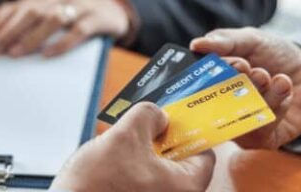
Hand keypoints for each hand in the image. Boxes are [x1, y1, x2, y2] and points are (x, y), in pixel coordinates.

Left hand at [0, 0, 129, 57]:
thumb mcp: (46, 9)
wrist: (112, 11)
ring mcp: (79, 5)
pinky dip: (62, 43)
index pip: (17, 7)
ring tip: (16, 53)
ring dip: (31, 37)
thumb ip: (18, 13)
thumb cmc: (71, 14)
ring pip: (52, 19)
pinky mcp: (95, 19)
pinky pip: (78, 31)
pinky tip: (48, 55)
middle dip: (10, 31)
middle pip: (31, 12)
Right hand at [51, 103, 215, 191]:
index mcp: (185, 186)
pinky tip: (118, 159)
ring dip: (147, 153)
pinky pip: (147, 182)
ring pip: (162, 171)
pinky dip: (137, 168)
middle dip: (165, 140)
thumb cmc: (96, 184)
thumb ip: (148, 115)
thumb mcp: (125, 135)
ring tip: (126, 142)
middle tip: (149, 124)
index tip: (176, 117)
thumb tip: (159, 116)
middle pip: (182, 162)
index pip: (204, 152)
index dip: (189, 130)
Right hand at [190, 28, 300, 148]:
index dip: (215, 78)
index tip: (238, 63)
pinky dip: (276, 109)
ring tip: (281, 80)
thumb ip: (226, 41)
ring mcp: (238, 124)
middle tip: (260, 73)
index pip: (198, 87)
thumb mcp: (251, 39)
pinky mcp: (260, 139)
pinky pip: (260, 132)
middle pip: (217, 106)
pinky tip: (285, 91)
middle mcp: (220, 107)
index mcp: (212, 82)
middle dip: (242, 88)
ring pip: (240, 118)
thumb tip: (196, 44)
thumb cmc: (274, 54)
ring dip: (264, 97)